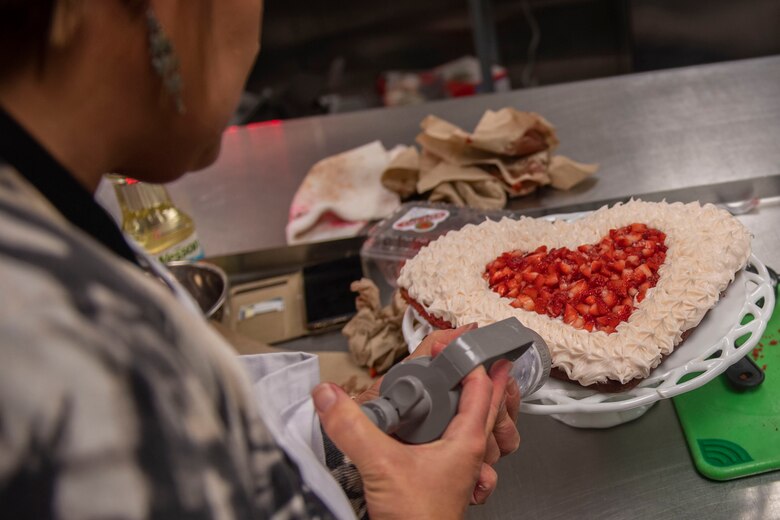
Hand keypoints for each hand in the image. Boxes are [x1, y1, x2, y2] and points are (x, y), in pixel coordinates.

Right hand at [313, 360, 494, 518]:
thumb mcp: (379, 465)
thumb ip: (352, 428)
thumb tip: (330, 397)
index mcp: (466, 442)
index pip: (480, 390)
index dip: (478, 362)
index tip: (474, 341)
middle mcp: (468, 454)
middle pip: (486, 407)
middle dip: (488, 379)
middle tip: (487, 356)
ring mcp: (459, 469)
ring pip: (477, 427)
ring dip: (479, 405)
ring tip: (475, 386)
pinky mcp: (444, 479)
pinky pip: (461, 446)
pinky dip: (459, 428)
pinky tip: (444, 428)